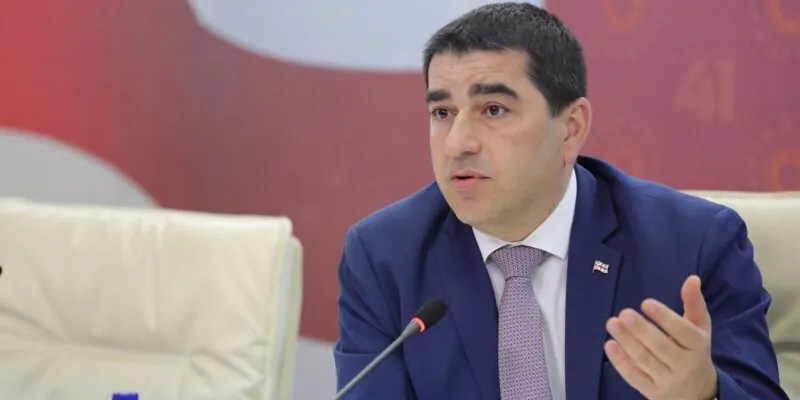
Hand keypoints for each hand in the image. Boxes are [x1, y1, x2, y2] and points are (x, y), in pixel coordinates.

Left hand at [604, 275, 717, 399]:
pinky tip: (609, 345)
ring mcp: (668, 380)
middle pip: (661, 347)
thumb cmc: (695, 351)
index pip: (683, 332)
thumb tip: (692, 278)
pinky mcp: (652, 392)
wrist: (698, 393)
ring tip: (612, 323)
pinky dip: (621, 363)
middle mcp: (684, 365)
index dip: (665, 317)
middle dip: (641, 330)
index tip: (646, 302)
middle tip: (624, 313)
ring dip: (627, 342)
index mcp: (697, 346)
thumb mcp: (699, 329)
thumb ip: (694, 304)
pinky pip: (635, 377)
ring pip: (645, 360)